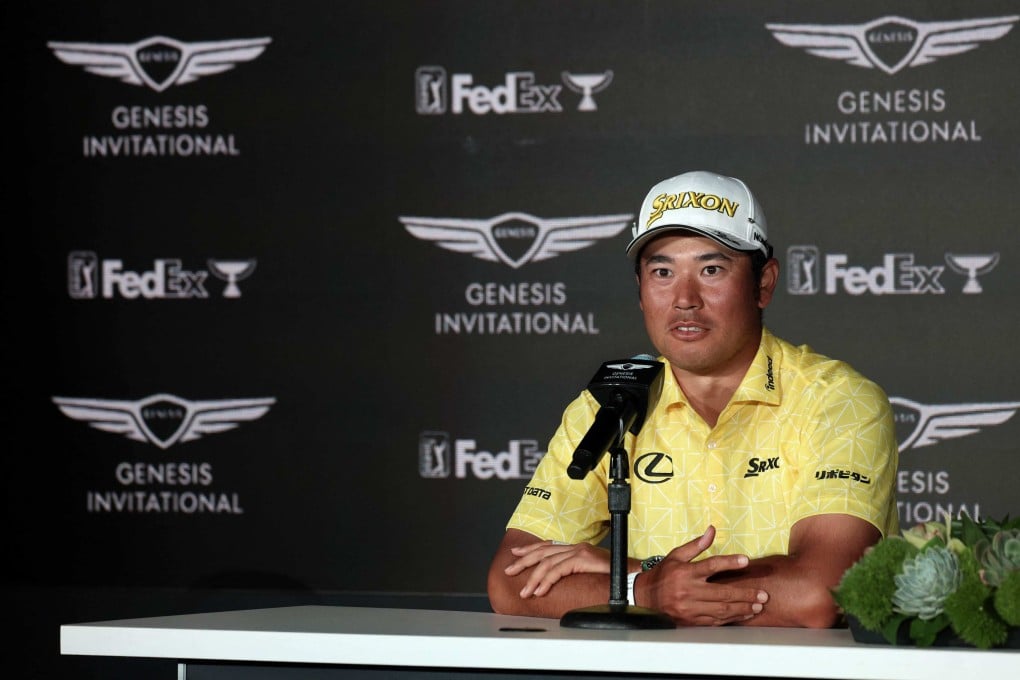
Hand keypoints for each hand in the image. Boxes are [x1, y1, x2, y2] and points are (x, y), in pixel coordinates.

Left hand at [504, 539, 610, 597]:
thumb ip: (575, 575)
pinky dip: (547, 581)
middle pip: (543, 552)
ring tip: (525, 592)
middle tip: (510, 570)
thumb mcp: (590, 575)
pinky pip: (558, 570)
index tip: (516, 554)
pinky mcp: (583, 559)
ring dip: (533, 578)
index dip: (531, 550)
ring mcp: (580, 552)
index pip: (549, 547)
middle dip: (524, 561)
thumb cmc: (616, 579)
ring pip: (548, 562)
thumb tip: (557, 586)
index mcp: (577, 549)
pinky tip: (540, 591)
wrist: (634, 578)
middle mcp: (577, 547)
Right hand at [640, 525, 768, 625]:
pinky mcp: (691, 620)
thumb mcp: (677, 555)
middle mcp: (688, 591)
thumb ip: (696, 545)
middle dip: (745, 594)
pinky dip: (732, 618)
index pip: (711, 565)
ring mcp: (690, 608)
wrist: (645, 597)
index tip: (746, 561)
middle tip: (763, 594)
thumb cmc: (663, 574)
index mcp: (685, 572)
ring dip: (742, 608)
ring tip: (758, 606)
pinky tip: (743, 615)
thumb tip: (712, 530)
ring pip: (722, 609)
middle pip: (722, 592)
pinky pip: (715, 621)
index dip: (729, 562)